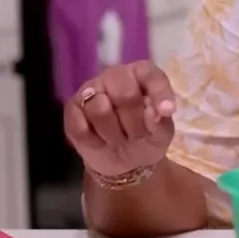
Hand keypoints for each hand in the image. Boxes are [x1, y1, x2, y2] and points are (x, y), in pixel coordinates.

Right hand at [63, 60, 176, 176]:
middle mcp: (114, 76)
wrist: (124, 162)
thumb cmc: (147, 137)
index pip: (150, 74)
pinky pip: (80, 126)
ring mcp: (89, 90)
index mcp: (140, 75)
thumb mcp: (162, 133)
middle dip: (134, 121)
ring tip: (120, 139)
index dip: (159, 92)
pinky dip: (95, 141)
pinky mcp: (71, 110)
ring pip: (100, 109)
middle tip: (137, 136)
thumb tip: (154, 112)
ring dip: (114, 134)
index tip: (167, 112)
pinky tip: (101, 142)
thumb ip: (160, 122)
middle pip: (124, 93)